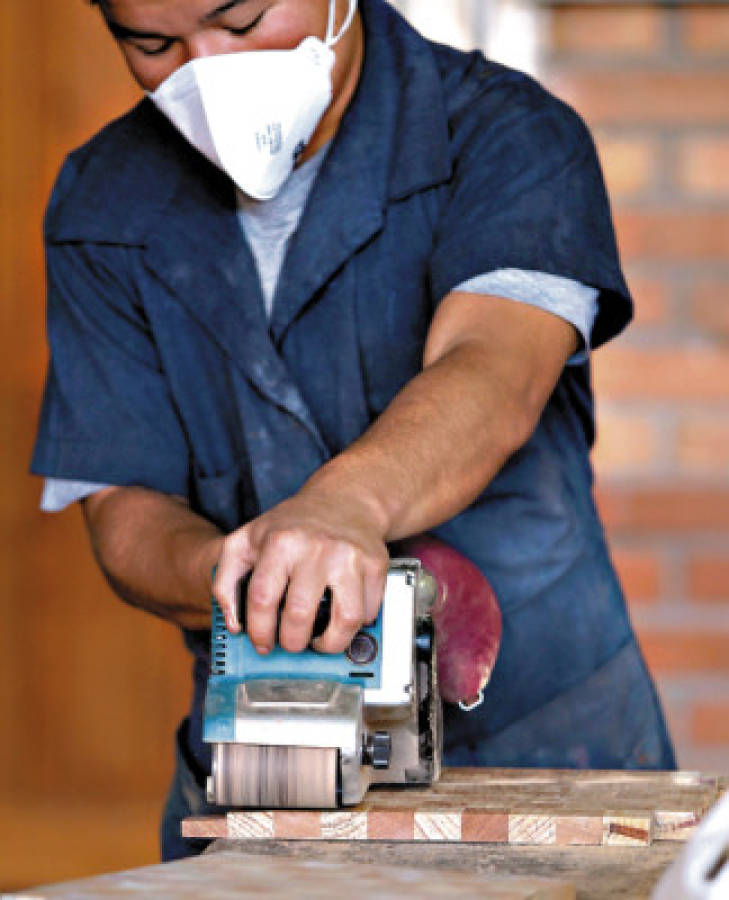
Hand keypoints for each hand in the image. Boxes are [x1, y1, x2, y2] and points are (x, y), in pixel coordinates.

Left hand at [211, 484, 388, 654]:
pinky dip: (357, 625)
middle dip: (292, 642)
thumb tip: (234, 624)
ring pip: (346, 621)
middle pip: (300, 616)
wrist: (345, 500)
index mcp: (281, 542)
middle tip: (292, 643)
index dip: (259, 631)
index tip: (262, 643)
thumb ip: (226, 580)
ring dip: (330, 644)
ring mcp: (350, 556)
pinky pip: (369, 612)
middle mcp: (317, 548)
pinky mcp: (376, 564)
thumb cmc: (293, 525)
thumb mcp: (246, 540)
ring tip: (321, 641)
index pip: (262, 600)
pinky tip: (342, 616)